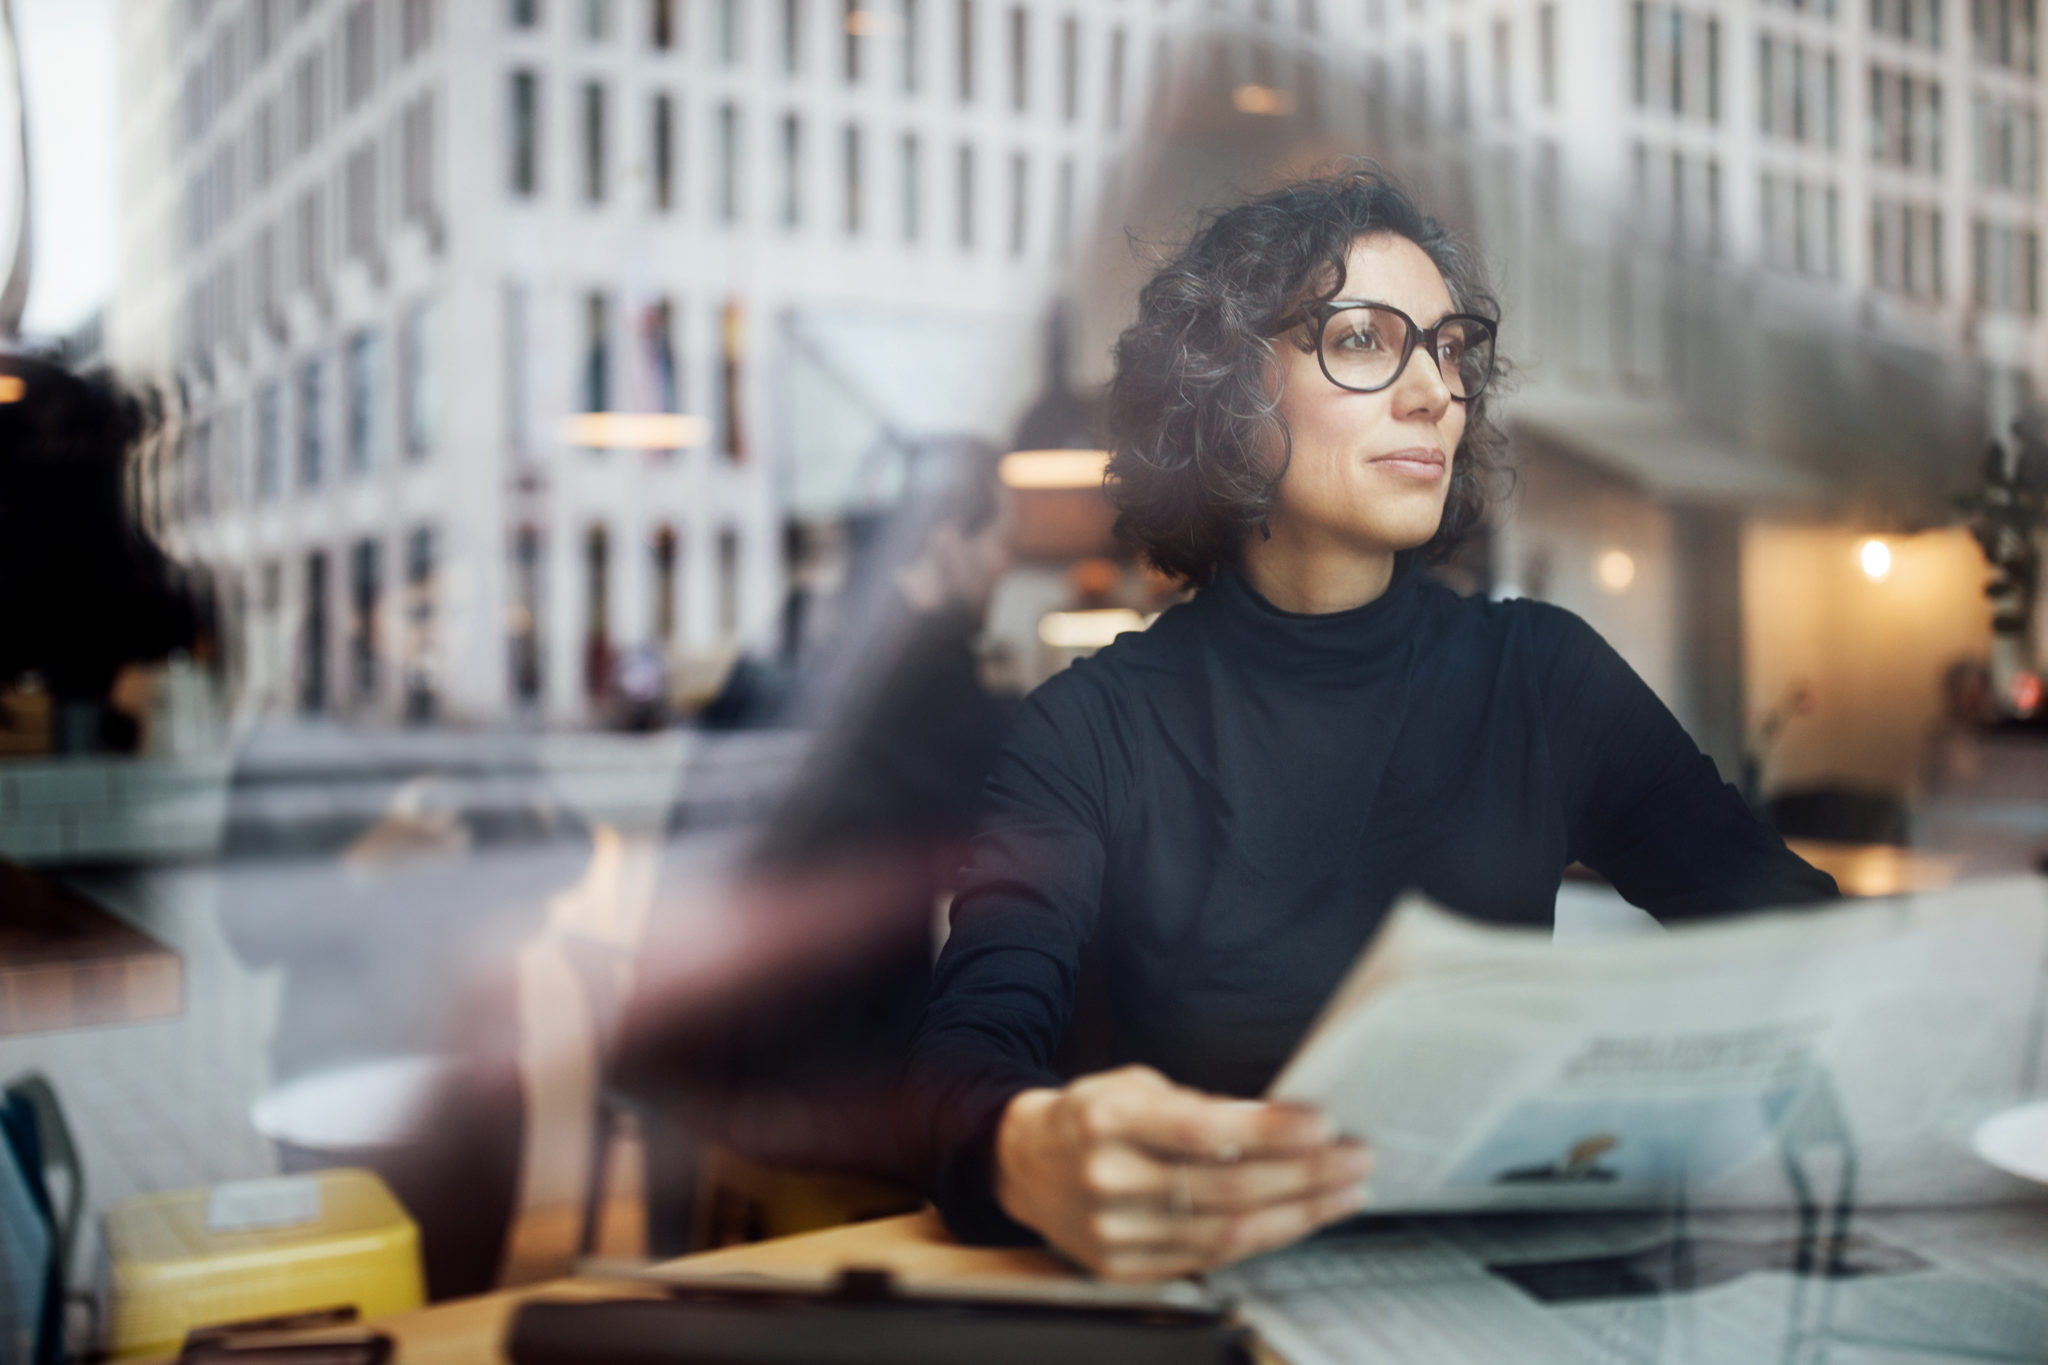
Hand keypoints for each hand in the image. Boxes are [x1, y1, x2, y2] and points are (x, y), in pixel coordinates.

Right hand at [993, 1065, 1370, 1280]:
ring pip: (1225, 1233)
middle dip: (1303, 1176)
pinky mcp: (1122, 1268)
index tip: (1322, 1123)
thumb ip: (1200, 1106)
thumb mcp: (1136, 1085)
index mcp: (1106, 1120)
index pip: (1201, 1131)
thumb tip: (1282, 1122)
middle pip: (1224, 1188)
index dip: (1267, 1131)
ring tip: (1344, 1193)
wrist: (1025, 1164)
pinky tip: (1298, 1219)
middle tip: (1355, 1158)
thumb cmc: (1094, 1115)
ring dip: (1297, 1214)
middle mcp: (1106, 1180)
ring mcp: (1112, 1233)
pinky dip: (1262, 1239)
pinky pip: (1208, 1258)